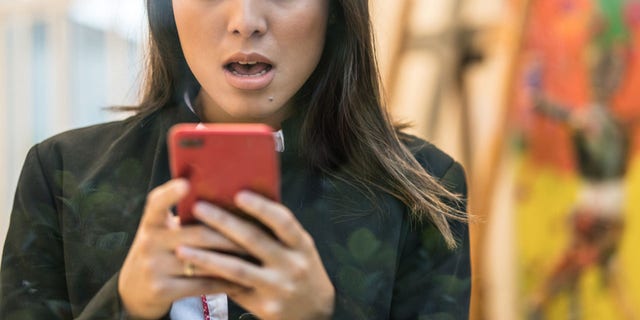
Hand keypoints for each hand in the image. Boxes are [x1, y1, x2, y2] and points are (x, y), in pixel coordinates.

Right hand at [118, 179, 248, 318]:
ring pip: (203, 261)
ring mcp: (153, 267)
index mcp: (151, 222)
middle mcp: (149, 242)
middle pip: (198, 234)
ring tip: (256, 256)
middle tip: (257, 232)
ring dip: (233, 259)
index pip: (157, 202)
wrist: (135, 291)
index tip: (187, 183)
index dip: (171, 192)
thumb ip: (183, 217)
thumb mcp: (162, 231)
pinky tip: (242, 279)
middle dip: (230, 234)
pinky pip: (202, 284)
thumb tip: (225, 197)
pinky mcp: (161, 290)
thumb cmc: (161, 251)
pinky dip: (224, 281)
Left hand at [176, 191, 334, 319]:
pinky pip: (232, 288)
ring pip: (236, 269)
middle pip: (253, 240)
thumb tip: (239, 201)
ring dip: (206, 257)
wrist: (314, 313)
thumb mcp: (299, 248)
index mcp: (302, 245)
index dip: (261, 207)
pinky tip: (192, 270)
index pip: (282, 221)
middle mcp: (292, 265)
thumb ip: (277, 231)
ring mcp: (277, 287)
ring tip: (182, 247)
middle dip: (223, 222)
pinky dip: (211, 278)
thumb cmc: (300, 268)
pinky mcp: (264, 305)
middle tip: (198, 208)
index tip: (238, 194)